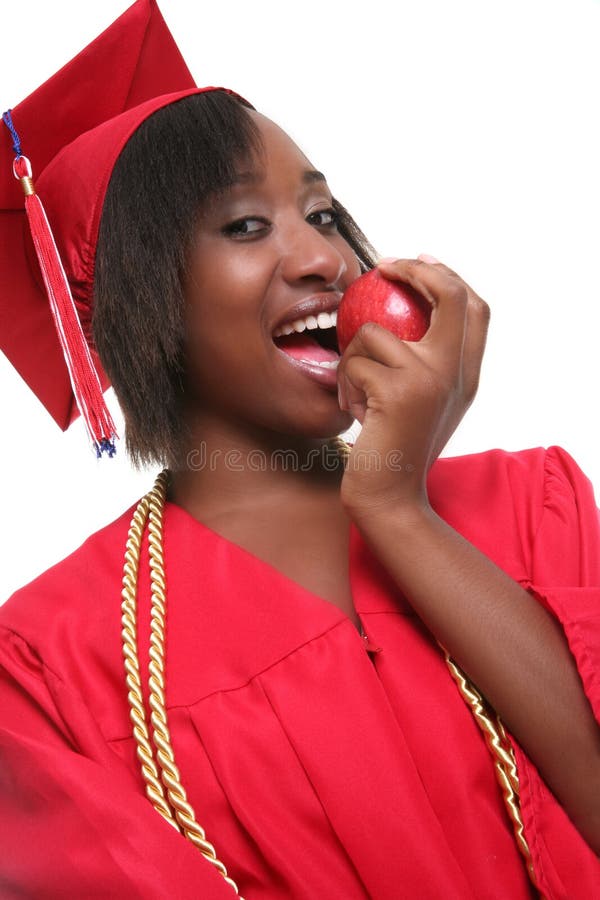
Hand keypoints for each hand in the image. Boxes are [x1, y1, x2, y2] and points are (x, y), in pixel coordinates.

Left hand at [337, 256, 489, 517]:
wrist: (390, 498)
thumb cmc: (395, 449)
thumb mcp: (424, 402)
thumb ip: (427, 363)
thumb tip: (403, 311)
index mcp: (467, 375)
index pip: (475, 307)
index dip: (447, 276)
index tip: (416, 262)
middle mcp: (458, 373)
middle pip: (451, 295)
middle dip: (413, 270)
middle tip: (382, 269)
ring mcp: (431, 380)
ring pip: (376, 331)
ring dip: (353, 357)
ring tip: (357, 393)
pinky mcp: (397, 392)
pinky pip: (353, 361)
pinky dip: (344, 385)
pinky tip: (354, 413)